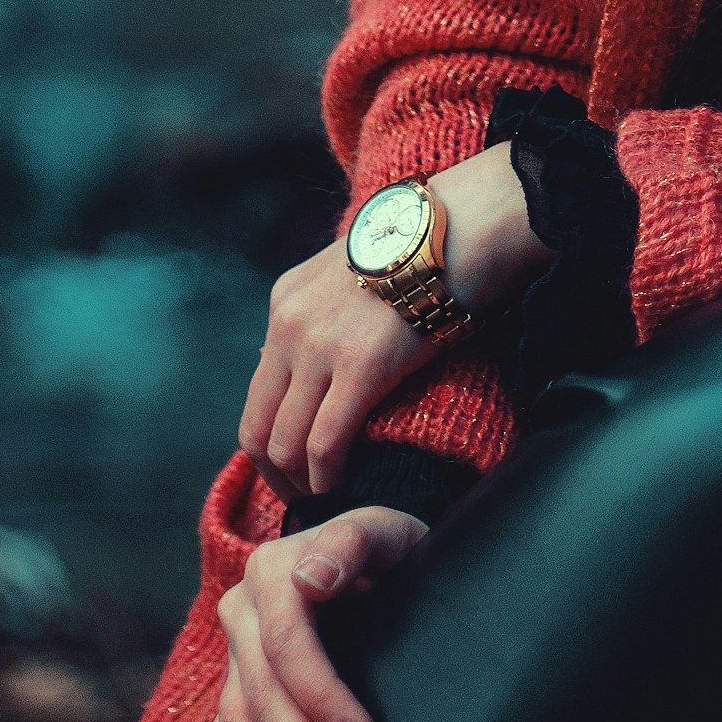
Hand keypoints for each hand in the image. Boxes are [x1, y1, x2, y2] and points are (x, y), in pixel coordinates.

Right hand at [207, 507, 426, 721]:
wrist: (377, 558)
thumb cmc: (390, 549)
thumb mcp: (385, 530)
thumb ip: (352, 540)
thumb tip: (311, 578)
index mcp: (273, 571)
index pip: (286, 645)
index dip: (321, 697)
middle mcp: (243, 609)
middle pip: (263, 693)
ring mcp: (234, 649)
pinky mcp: (233, 680)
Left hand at [240, 145, 547, 500]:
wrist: (463, 220)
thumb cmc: (426, 248)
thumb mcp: (354, 275)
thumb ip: (332, 316)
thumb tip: (331, 372)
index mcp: (284, 301)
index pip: (259, 391)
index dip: (272, 441)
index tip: (295, 469)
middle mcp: (288, 324)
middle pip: (258, 426)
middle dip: (276, 475)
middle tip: (304, 500)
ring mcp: (320, 345)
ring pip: (285, 443)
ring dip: (303, 483)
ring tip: (328, 501)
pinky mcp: (360, 365)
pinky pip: (325, 443)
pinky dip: (328, 478)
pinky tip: (343, 490)